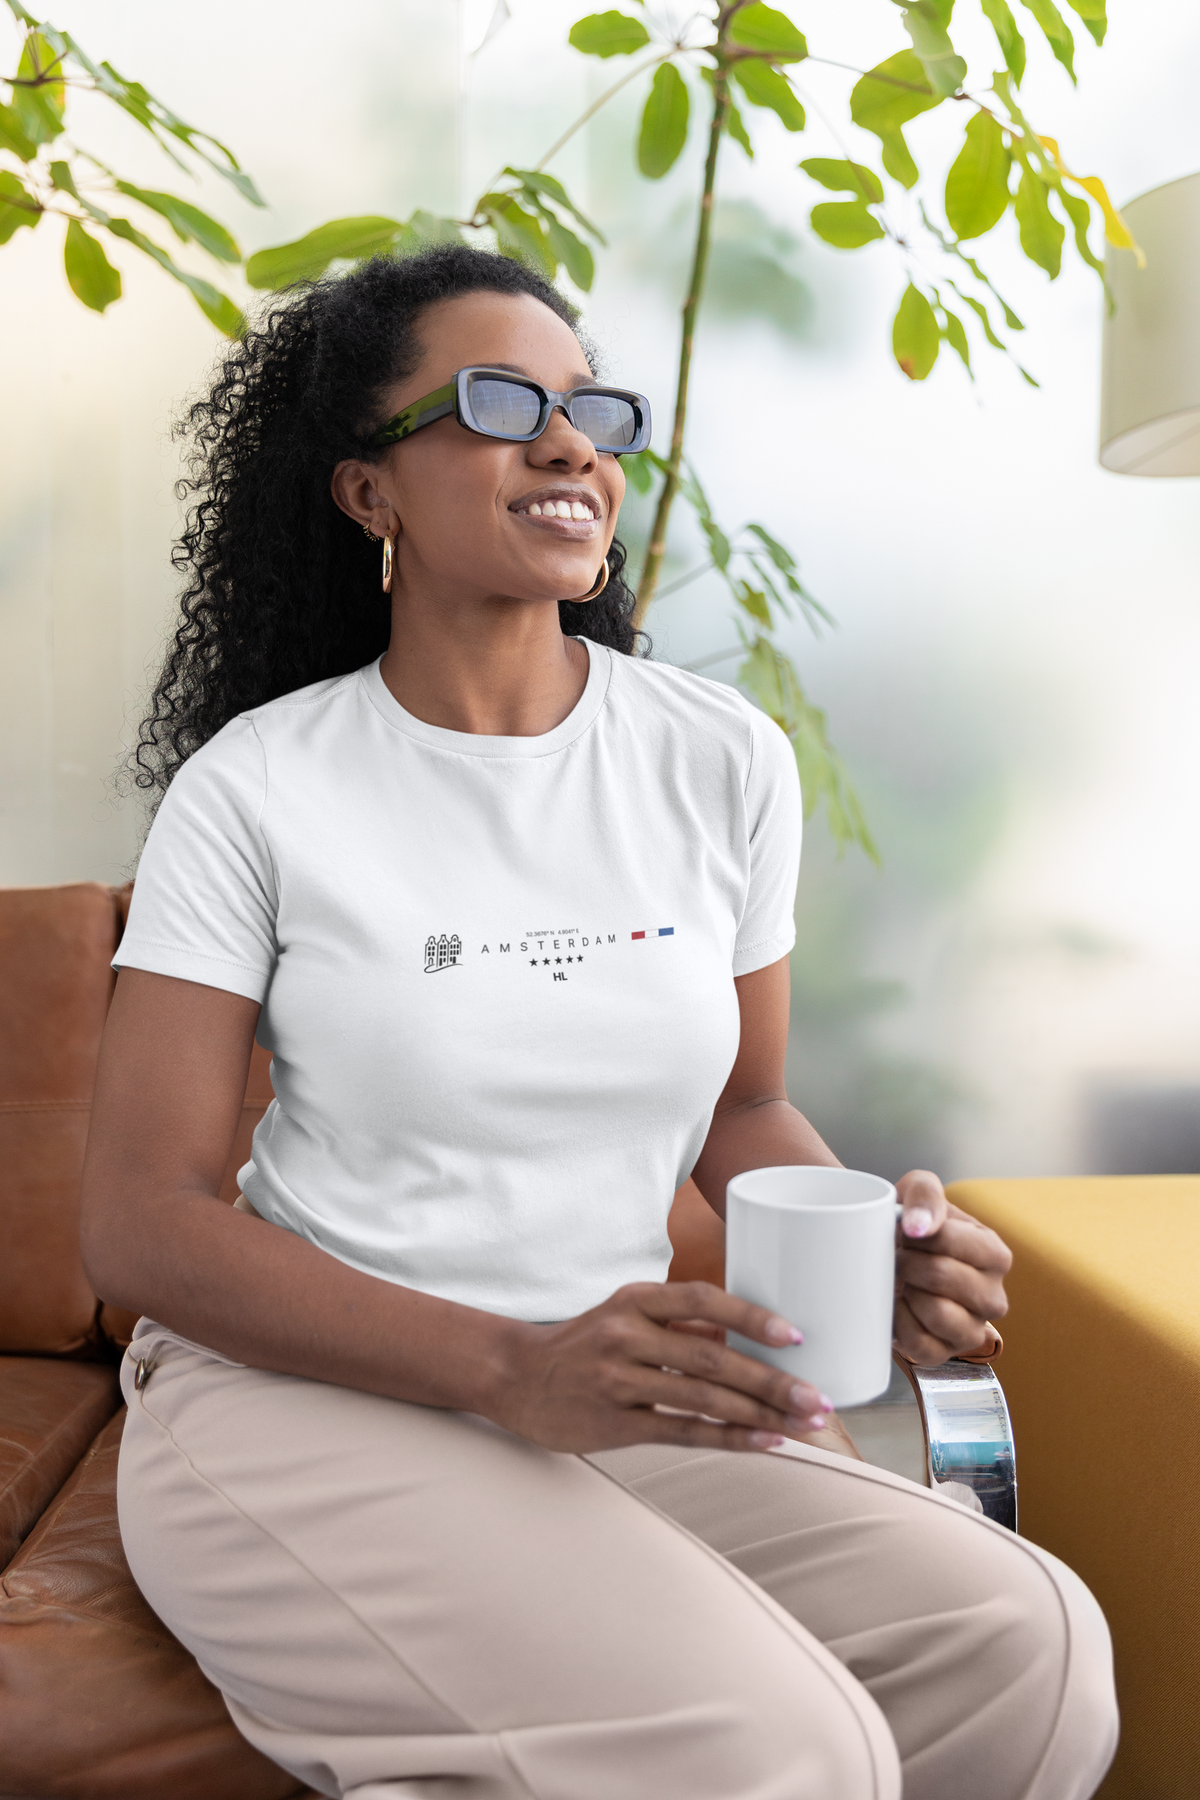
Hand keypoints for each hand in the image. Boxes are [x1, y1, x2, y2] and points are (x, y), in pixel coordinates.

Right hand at [496, 1281, 831, 1454]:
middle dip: (773, 1380)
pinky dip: (730, 1438)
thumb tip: (748, 1338)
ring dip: (762, 1413)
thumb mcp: (625, 1315)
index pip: (703, 1298)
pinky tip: (766, 1442)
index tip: (795, 1335)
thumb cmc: (585, 1345)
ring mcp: (619, 1380)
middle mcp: (626, 1335)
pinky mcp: (615, 1422)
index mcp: (634, 1299)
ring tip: (805, 1423)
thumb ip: (679, 1324)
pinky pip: (684, 1432)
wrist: (515, 1378)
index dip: (752, 1316)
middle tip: (819, 1397)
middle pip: (713, 1356)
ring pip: (704, 1397)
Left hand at [893, 1170, 1010, 1363]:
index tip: (907, 1232)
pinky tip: (897, 1305)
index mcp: (994, 1254)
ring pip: (937, 1313)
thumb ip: (926, 1194)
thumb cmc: (910, 1227)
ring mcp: (971, 1329)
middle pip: (942, 1276)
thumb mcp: (918, 1190)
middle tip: (898, 1257)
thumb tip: (920, 1227)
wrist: (883, 1259)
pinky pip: (918, 1343)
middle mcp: (992, 1296)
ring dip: (906, 1291)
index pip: (956, 1241)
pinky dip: (898, 1322)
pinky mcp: (943, 1354)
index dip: (920, 1235)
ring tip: (900, 1280)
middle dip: (908, 1262)